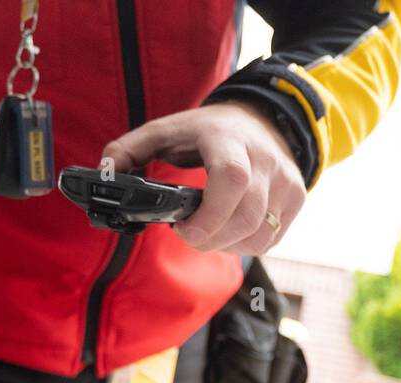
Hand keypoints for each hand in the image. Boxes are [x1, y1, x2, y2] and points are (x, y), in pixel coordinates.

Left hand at [102, 101, 306, 255]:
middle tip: (188, 232)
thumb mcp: (166, 130)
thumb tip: (103, 174)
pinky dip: (244, 244)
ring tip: (208, 229)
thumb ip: (129, 149)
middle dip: (209, 239)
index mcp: (229, 141)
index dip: (209, 215)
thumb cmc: (208, 131)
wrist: (265, 119)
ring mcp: (286, 182)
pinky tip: (228, 229)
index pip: (232, 179)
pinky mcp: (296, 200)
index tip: (182, 227)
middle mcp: (265, 161)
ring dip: (225, 245)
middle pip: (244, 220)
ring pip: (258, 237)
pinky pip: (269, 240)